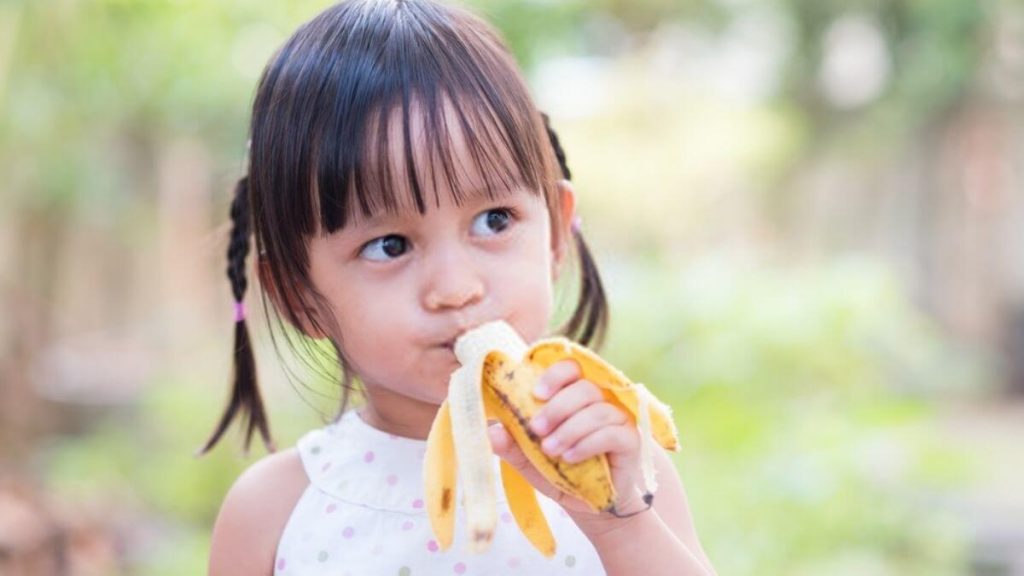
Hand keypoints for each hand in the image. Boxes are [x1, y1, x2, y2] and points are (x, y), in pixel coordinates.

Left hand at [487, 360, 650, 524]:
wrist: (593, 506)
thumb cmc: (563, 474)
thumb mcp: (530, 462)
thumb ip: (512, 446)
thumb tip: (490, 431)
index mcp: (575, 396)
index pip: (571, 368)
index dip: (555, 374)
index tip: (536, 393)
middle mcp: (600, 400)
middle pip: (584, 387)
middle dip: (557, 407)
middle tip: (537, 430)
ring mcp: (618, 418)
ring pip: (596, 410)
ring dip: (569, 429)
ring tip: (551, 451)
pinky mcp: (630, 439)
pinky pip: (611, 432)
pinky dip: (587, 443)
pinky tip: (571, 457)